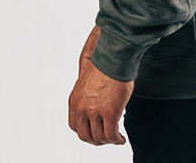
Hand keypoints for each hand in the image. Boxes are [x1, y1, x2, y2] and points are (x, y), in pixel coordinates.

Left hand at [68, 25, 133, 145]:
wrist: (113, 56)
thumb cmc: (105, 64)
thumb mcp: (88, 82)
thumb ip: (88, 95)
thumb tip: (95, 103)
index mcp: (75, 100)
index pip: (75, 126)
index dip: (85, 131)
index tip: (94, 131)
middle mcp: (81, 108)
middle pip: (85, 135)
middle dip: (95, 140)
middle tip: (105, 139)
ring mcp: (95, 111)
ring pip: (99, 137)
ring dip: (108, 141)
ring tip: (115, 138)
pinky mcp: (109, 112)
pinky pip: (111, 135)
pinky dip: (116, 140)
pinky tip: (121, 139)